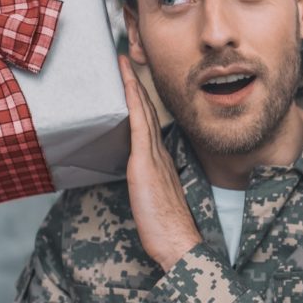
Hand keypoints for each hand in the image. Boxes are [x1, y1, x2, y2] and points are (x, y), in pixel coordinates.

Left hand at [119, 55, 200, 271]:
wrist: (179, 244)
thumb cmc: (168, 231)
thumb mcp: (156, 203)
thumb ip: (151, 187)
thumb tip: (143, 181)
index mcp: (162, 160)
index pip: (149, 123)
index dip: (140, 99)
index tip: (132, 78)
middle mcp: (159, 152)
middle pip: (146, 110)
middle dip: (135, 82)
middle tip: (126, 58)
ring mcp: (153, 156)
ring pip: (142, 112)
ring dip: (132, 84)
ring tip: (122, 62)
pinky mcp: (144, 164)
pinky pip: (138, 125)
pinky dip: (133, 102)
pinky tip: (127, 85)